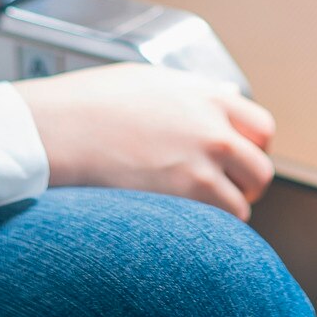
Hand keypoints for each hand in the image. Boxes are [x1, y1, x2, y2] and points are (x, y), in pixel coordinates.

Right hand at [12, 64, 279, 219]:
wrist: (55, 130)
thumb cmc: (86, 104)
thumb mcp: (146, 82)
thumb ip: (188, 95)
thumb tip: (215, 101)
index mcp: (204, 96)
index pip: (261, 128)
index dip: (252, 149)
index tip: (237, 161)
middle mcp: (210, 129)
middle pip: (260, 170)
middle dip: (245, 187)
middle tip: (222, 194)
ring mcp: (199, 166)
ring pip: (241, 207)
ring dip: (223, 215)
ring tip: (191, 216)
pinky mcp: (182, 199)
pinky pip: (216, 227)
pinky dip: (204, 234)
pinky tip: (177, 228)